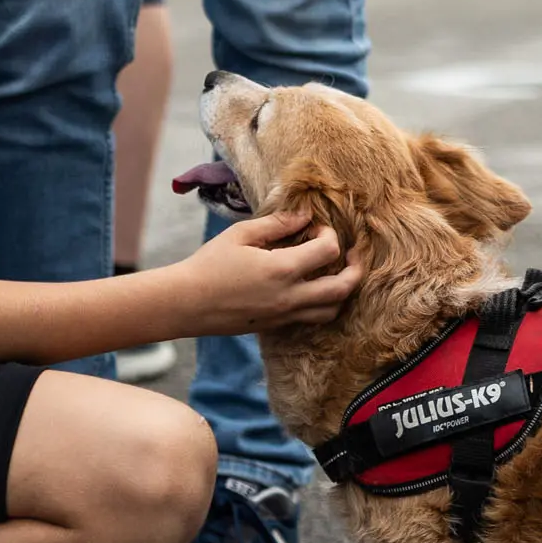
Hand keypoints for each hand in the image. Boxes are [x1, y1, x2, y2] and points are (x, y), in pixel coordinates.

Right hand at [166, 212, 360, 334]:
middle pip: (343, 288)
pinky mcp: (276, 326)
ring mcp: (284, 315)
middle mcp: (290, 297)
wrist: (186, 304)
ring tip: (337, 273)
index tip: (314, 227)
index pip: (328, 250)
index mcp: (282, 269)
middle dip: (355, 268)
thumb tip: (304, 216)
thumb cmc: (209, 264)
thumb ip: (277, 224)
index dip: (328, 234)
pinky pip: (311, 318)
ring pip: (331, 310)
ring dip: (342, 291)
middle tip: (352, 254)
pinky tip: (312, 287)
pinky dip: (321, 304)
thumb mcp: (241, 235)